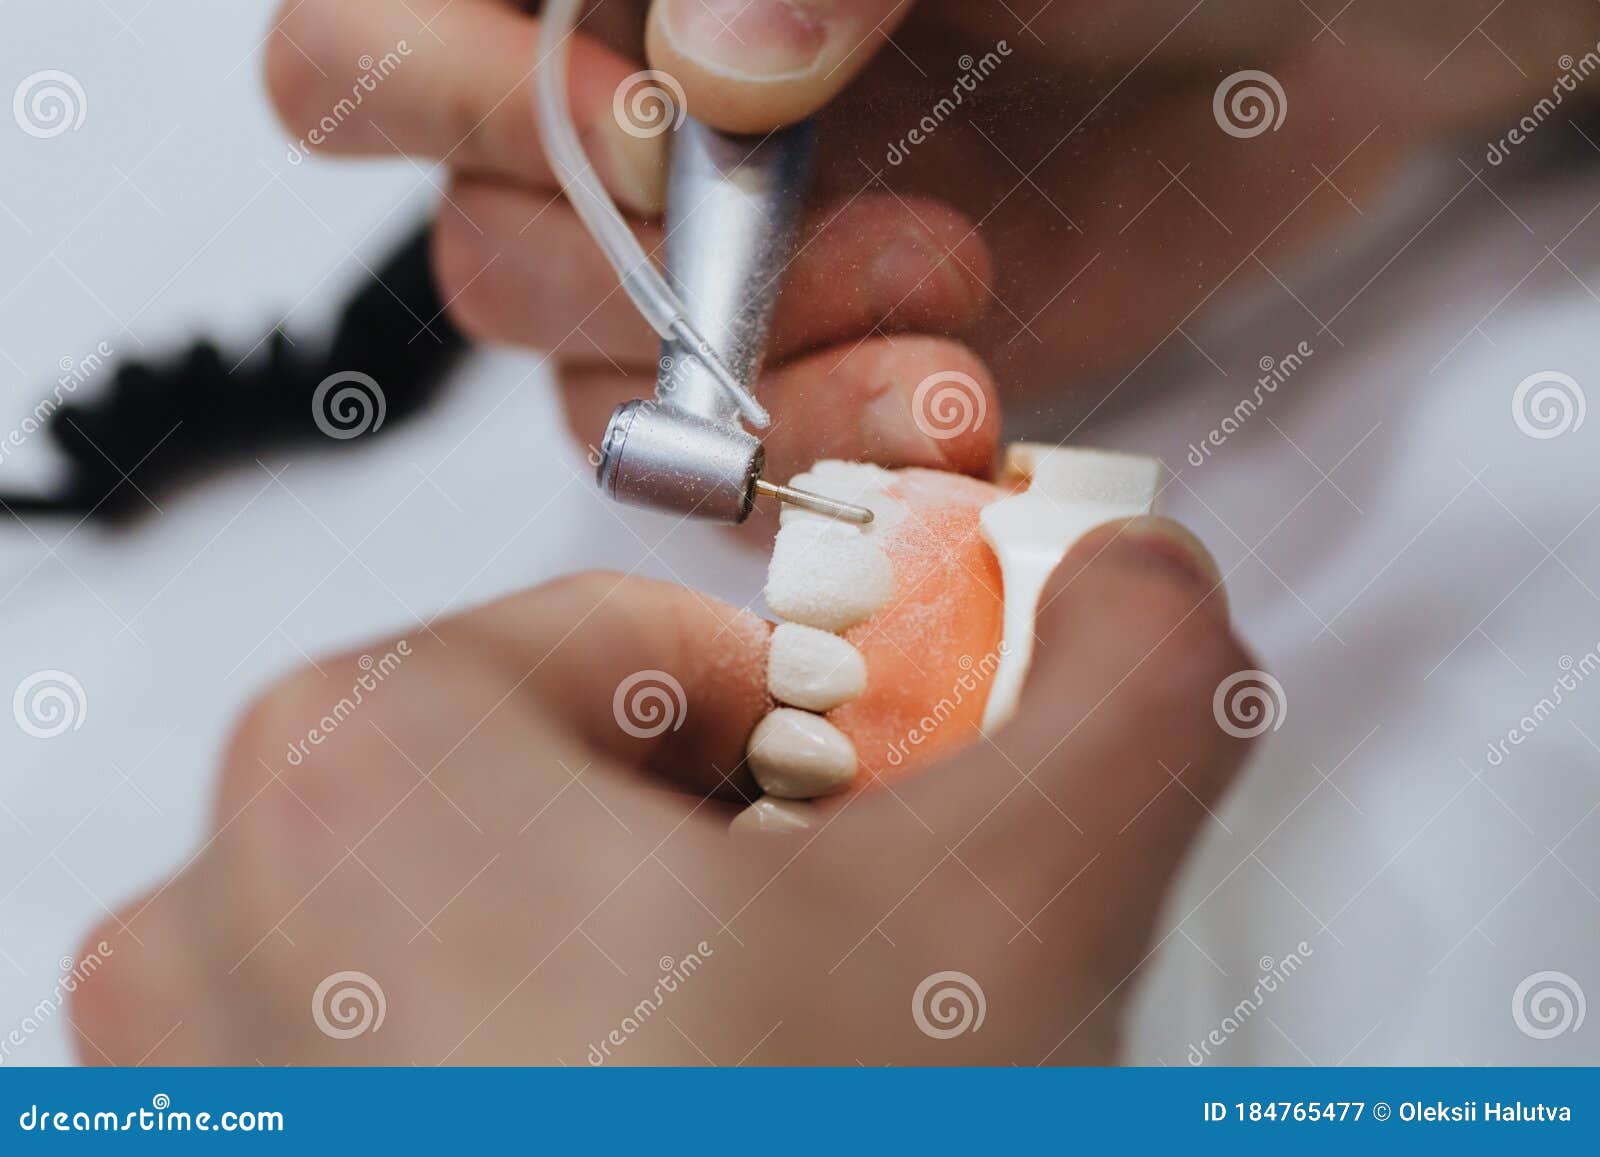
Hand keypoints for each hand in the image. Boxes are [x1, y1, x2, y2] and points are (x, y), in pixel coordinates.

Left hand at [72, 517, 1247, 1063]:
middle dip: (720, 850)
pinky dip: (538, 1061)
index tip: (871, 802)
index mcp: (359, 766)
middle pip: (554, 775)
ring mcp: (213, 1086)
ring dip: (627, 969)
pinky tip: (665, 1111)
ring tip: (750, 1063)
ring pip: (482, 918)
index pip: (634, 637)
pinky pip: (412, 1054)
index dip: (803, 723)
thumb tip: (1141, 597)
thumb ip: (1120, 691)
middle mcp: (226, 923)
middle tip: (826, 954)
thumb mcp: (1016, 918)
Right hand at [265, 1, 1592, 472]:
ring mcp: (731, 255)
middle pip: (475, 241)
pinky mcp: (827, 369)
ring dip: (753, 389)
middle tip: (824, 235)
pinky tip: (952, 417)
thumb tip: (701, 72)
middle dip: (641, 276)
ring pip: (597, 384)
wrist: (1354, 29)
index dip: (446, 100)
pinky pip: (737, 467)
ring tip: (944, 340)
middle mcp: (642, 110)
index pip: (369, 38)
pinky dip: (827, 468)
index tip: (648, 128)